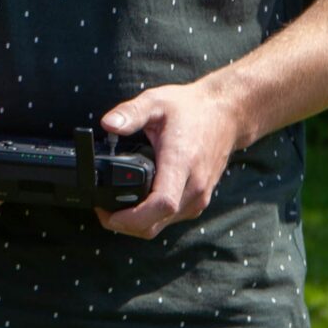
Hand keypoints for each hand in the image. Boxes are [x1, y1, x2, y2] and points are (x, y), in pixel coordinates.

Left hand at [96, 81, 246, 238]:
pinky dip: (150, 219)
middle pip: (156, 223)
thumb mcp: (155, 102)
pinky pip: (171, 220)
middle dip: (125, 225)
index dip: (131, 216)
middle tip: (101, 210)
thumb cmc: (190, 108)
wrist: (226, 115)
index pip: (161, 203)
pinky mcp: (199, 201)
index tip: (106, 212)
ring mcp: (199, 198)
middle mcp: (194, 187)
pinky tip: (135, 204)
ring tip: (113, 206)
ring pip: (162, 226)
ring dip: (136, 224)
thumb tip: (107, 124)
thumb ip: (130, 113)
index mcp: (181, 163)